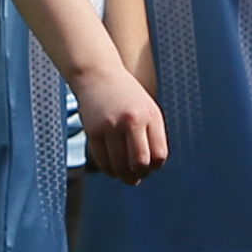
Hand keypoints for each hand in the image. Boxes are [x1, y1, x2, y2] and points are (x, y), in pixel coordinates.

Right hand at [71, 62, 169, 183]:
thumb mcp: (148, 109)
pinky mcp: (93, 131)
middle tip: (139, 176)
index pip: (158, 154)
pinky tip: (112, 170)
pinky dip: (108, 170)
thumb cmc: (127, 96)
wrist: (98, 75)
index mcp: (149, 116)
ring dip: (124, 176)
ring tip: (126, 177)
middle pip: (139, 162)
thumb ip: (153, 135)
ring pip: (119, 165)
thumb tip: (152, 167)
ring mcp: (110, 126)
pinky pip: (102, 160)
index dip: (156, 166)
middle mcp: (131, 121)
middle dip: (141, 174)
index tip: (151, 166)